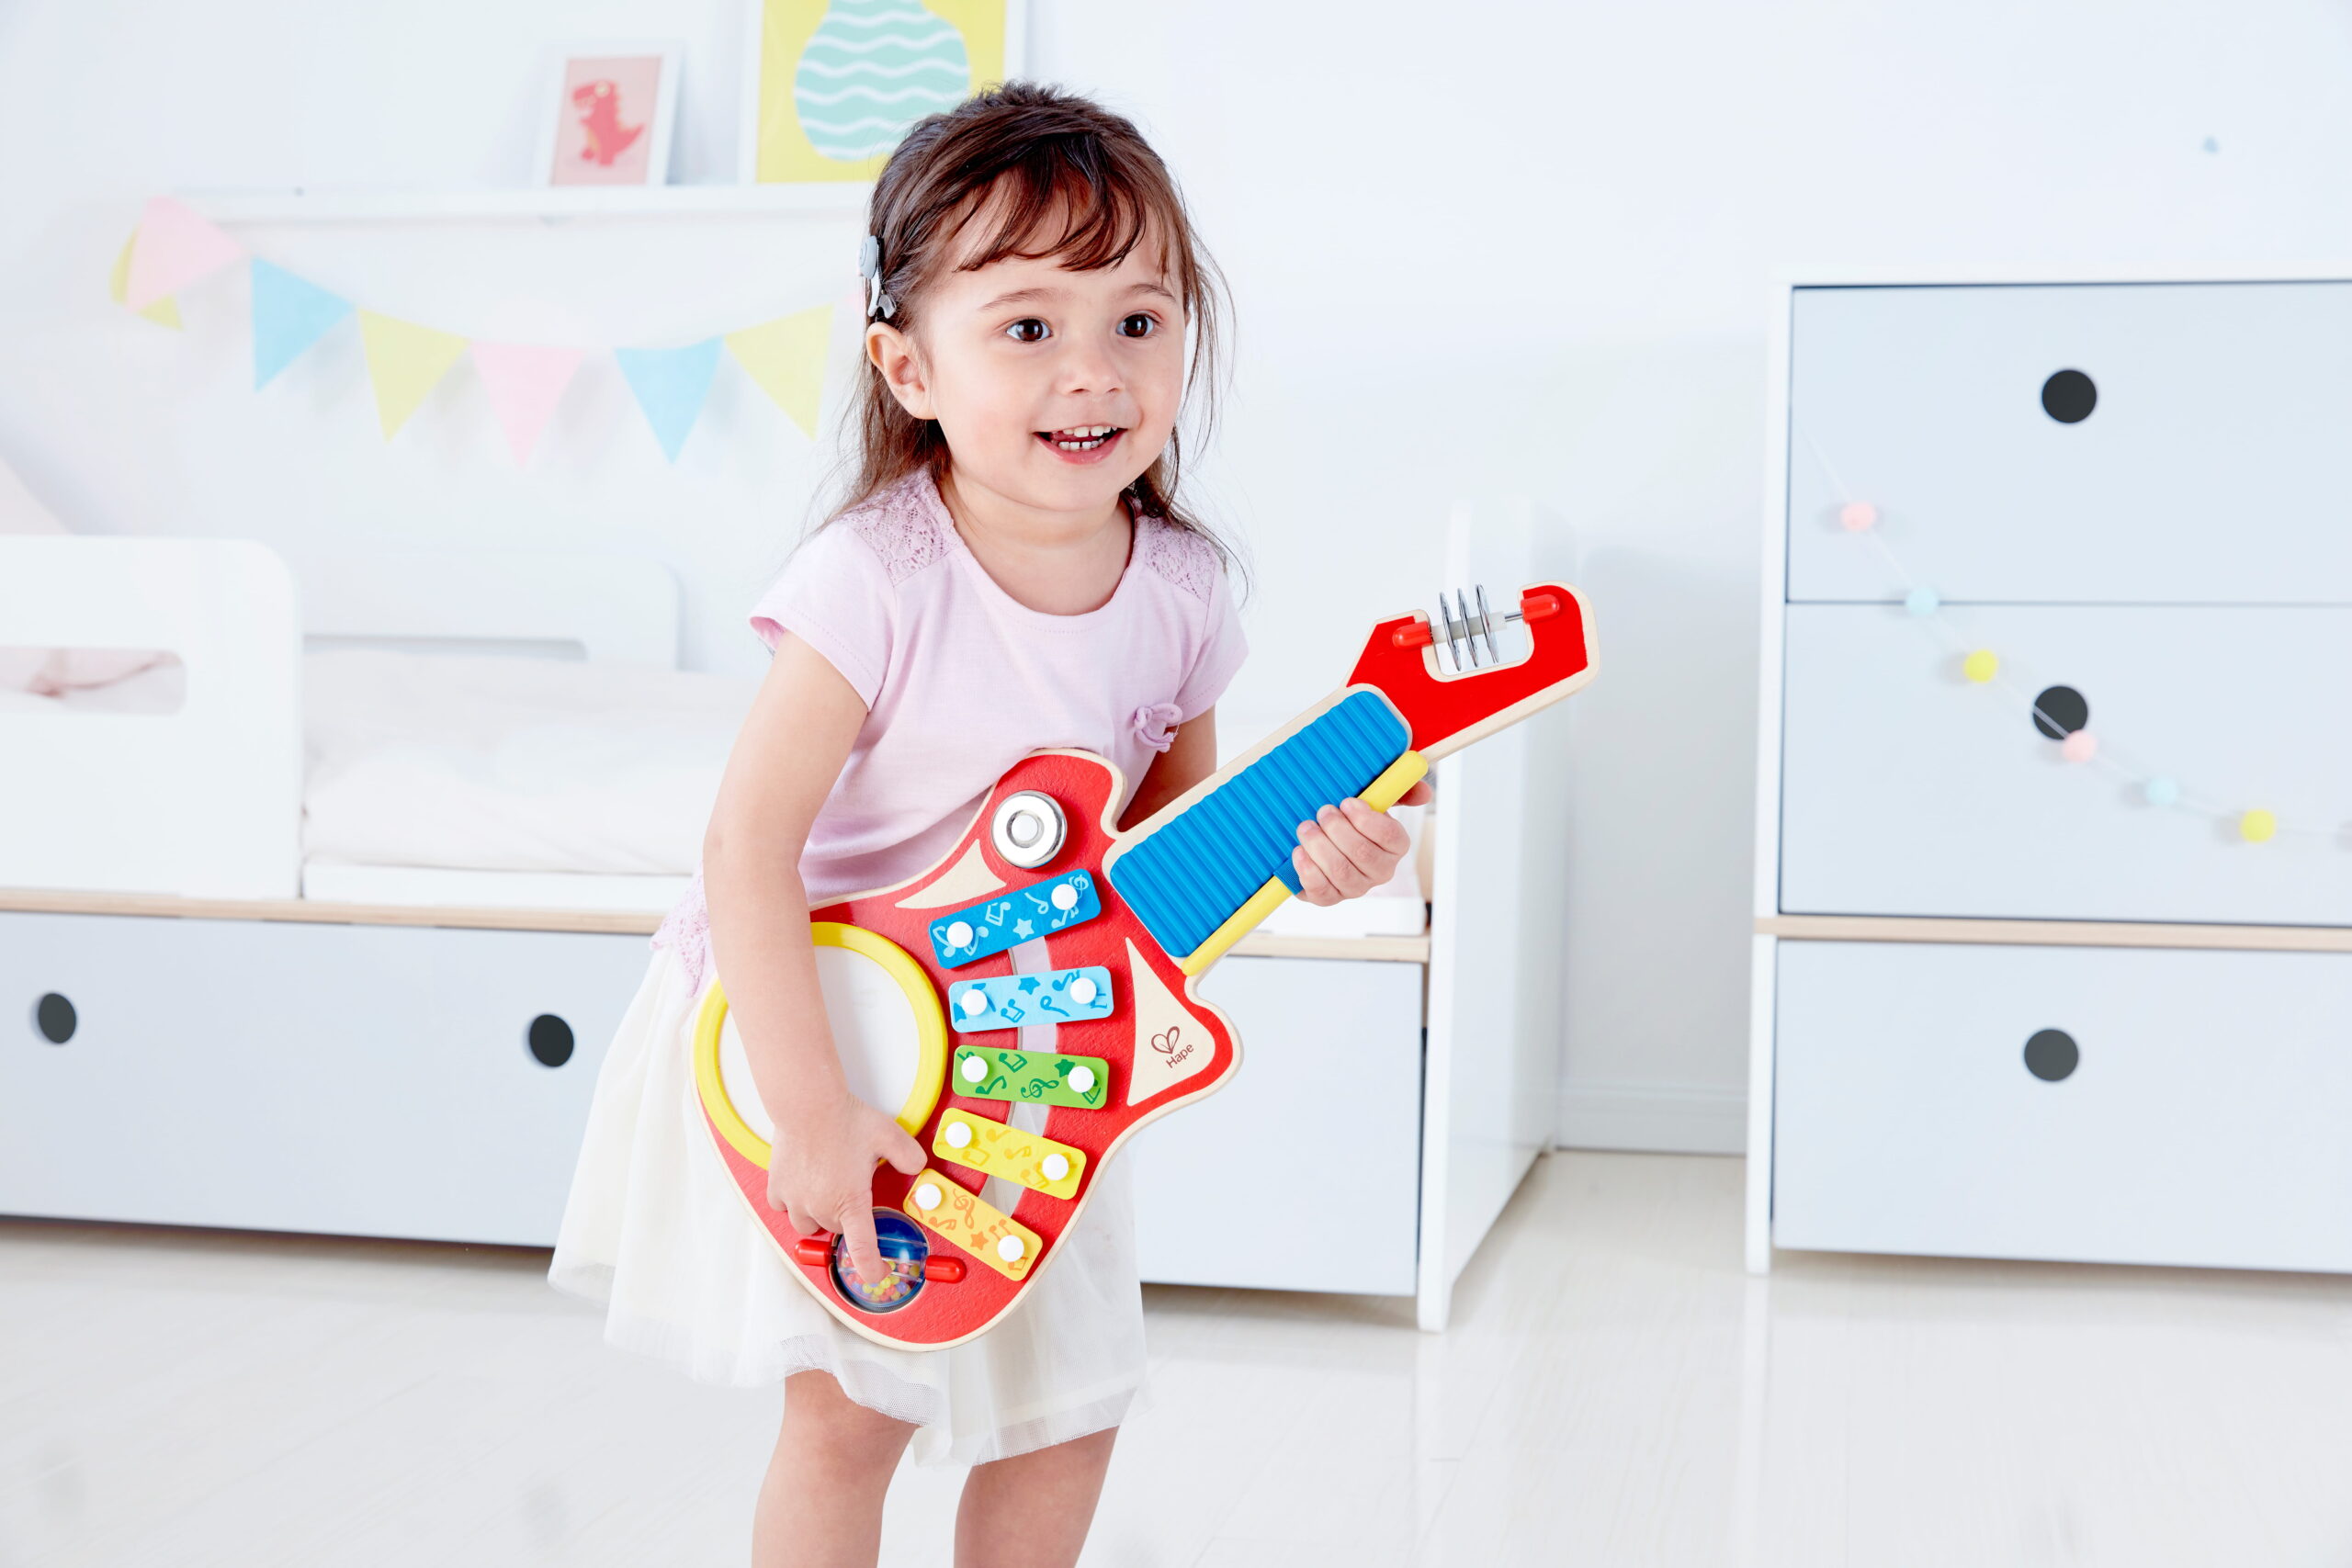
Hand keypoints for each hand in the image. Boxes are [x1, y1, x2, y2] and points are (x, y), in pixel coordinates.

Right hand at [765, 1088, 927, 1284]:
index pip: (861, 1248)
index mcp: (851, 1201)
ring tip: (827, 1190)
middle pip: (836, 1229)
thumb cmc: (845, 1118)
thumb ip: (908, 1156)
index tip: (875, 1275)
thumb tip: (917, 1167)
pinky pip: (783, 1207)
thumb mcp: (889, 1135)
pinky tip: (802, 1184)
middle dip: (846, 1216)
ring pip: (807, 1223)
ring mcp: (795, 1199)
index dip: (870, 1268)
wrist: (807, 1103)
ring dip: (819, 1214)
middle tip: (852, 1189)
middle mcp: (821, 1206)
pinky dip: (793, 1201)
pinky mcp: (777, 1187)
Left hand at [1290, 781, 1432, 905]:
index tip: (1347, 802)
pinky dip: (1308, 870)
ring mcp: (1356, 887)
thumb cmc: (1351, 819)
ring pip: (1341, 872)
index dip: (1367, 820)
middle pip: (1363, 854)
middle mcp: (1380, 870)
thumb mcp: (1374, 799)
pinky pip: (1322, 891)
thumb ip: (1398, 790)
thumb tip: (1423, 792)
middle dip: (1338, 830)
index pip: (1390, 836)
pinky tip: (1299, 851)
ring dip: (1320, 846)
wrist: (1323, 842)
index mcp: (1396, 845)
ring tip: (1306, 828)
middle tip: (1323, 812)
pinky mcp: (1330, 898)